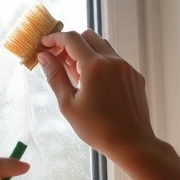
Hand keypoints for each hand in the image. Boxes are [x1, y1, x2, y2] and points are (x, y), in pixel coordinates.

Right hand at [38, 30, 155, 165]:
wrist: (131, 143)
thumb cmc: (97, 128)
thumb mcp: (68, 104)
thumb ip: (55, 76)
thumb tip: (44, 57)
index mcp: (94, 66)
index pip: (71, 39)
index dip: (54, 38)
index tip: (44, 44)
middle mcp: (113, 61)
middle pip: (87, 36)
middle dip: (70, 43)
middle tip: (58, 59)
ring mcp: (126, 67)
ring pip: (102, 46)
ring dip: (86, 52)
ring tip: (75, 74)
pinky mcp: (134, 76)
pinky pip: (114, 60)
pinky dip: (100, 62)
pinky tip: (93, 83)